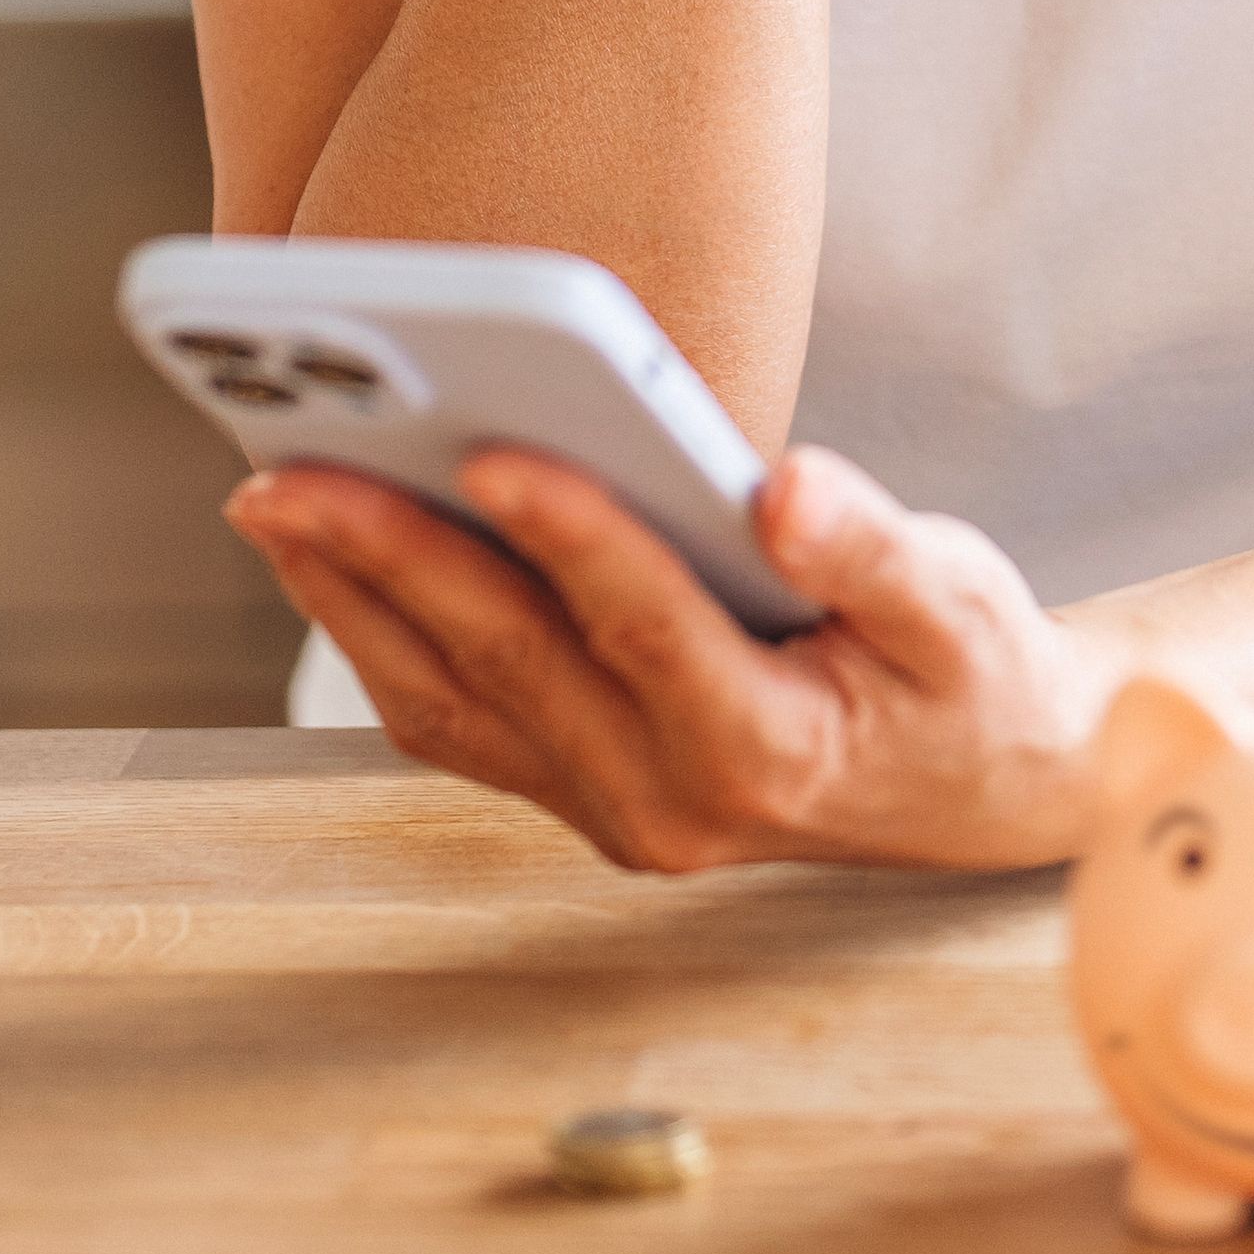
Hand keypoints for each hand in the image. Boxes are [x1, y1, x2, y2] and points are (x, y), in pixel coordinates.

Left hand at [226, 440, 1106, 873]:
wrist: (980, 789)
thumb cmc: (970, 675)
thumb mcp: (963, 607)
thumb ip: (874, 550)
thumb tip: (785, 490)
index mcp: (770, 752)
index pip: (644, 626)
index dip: (570, 534)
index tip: (490, 446)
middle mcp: (670, 802)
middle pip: (511, 660)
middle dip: (393, 555)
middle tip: (289, 463)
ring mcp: (613, 808)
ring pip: (454, 700)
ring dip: (354, 597)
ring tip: (272, 492)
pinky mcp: (579, 791)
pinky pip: (454, 719)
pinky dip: (378, 637)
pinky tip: (328, 552)